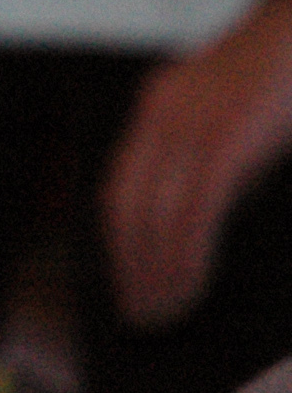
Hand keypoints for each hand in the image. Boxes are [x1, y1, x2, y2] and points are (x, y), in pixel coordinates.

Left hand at [101, 0, 291, 326]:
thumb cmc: (289, 78)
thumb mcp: (239, 118)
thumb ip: (217, 165)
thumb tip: (195, 237)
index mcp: (158, 104)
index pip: (119, 187)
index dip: (118, 241)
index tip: (122, 284)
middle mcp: (160, 111)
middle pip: (125, 205)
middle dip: (128, 266)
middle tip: (138, 315)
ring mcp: (188, 122)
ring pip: (154, 214)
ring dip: (154, 271)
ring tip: (161, 313)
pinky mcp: (222, 137)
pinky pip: (192, 209)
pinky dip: (185, 254)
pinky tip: (188, 287)